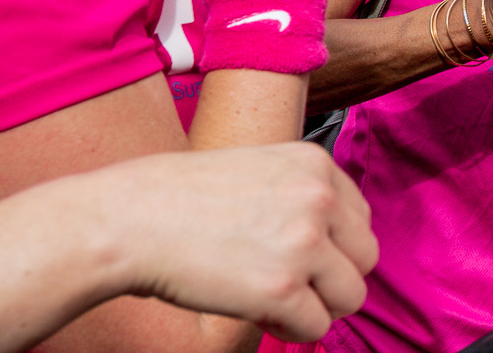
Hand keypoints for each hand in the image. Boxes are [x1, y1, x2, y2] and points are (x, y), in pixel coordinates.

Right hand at [93, 144, 375, 340]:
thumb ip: (298, 192)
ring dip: (318, 306)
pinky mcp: (282, 289)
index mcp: (315, 163)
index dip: (333, 245)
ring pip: (351, 296)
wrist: (127, 220)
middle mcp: (319, 198)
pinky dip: (292, 329)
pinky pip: (317, 326)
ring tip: (277, 300)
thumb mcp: (256, 168)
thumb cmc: (177, 197)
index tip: (302, 256)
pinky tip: (260, 313)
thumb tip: (331, 237)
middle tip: (292, 285)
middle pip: (365, 257)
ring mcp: (303, 244)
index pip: (360, 217)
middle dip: (333, 278)